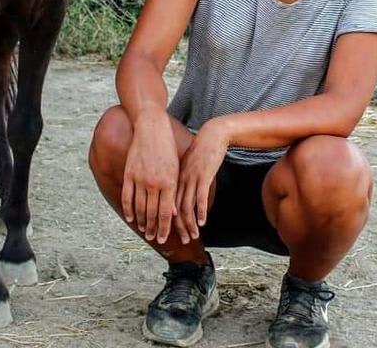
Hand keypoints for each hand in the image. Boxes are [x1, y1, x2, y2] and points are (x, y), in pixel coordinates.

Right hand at [122, 112, 178, 243]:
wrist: (152, 128)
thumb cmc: (167, 148)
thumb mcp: (175, 168)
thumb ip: (173, 190)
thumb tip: (173, 212)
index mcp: (169, 182)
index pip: (166, 212)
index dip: (164, 228)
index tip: (164, 238)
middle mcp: (154, 183)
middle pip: (152, 213)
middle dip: (153, 229)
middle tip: (153, 239)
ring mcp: (140, 178)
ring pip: (139, 207)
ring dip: (141, 222)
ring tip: (144, 231)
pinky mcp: (129, 173)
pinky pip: (127, 196)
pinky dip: (128, 209)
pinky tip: (130, 218)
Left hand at [175, 119, 229, 242]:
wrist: (211, 135)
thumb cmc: (200, 150)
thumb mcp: (186, 166)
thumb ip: (181, 179)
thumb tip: (178, 194)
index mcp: (173, 179)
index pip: (165, 205)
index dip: (165, 222)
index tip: (167, 234)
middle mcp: (179, 181)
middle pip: (174, 209)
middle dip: (178, 228)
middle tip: (182, 242)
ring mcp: (191, 179)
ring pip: (187, 206)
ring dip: (190, 224)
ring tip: (193, 236)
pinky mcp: (203, 176)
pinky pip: (200, 197)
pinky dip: (201, 211)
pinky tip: (202, 221)